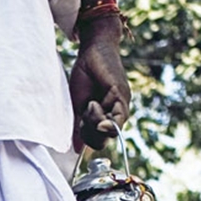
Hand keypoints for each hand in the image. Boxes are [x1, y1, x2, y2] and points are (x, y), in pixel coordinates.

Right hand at [69, 24, 130, 151]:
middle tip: (84, 113)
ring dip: (96, 121)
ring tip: (90, 104)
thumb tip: (77, 150)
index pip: (99, 141)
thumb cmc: (85, 75)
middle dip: (91, 132)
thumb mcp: (77, 106)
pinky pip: (118, 118)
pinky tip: (95, 105)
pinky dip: (106, 116)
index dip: (87, 139)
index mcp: (104, 117)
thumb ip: (78, 128)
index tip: (79, 124)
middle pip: (105, 139)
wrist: (92, 50)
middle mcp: (116, 113)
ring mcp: (122, 105)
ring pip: (111, 130)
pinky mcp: (123, 96)